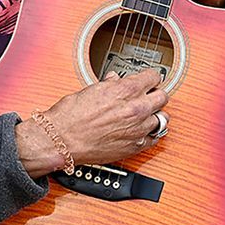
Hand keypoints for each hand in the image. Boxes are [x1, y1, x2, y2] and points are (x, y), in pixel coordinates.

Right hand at [15, 70, 168, 175]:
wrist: (61, 140)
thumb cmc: (70, 116)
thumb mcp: (90, 89)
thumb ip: (109, 84)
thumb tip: (115, 80)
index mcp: (126, 90)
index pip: (154, 77)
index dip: (150, 78)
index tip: (149, 80)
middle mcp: (137, 108)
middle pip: (163, 97)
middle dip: (155, 95)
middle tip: (148, 97)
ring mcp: (138, 129)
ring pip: (162, 118)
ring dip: (154, 116)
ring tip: (143, 116)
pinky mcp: (136, 146)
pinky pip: (155, 138)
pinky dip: (150, 134)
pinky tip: (141, 131)